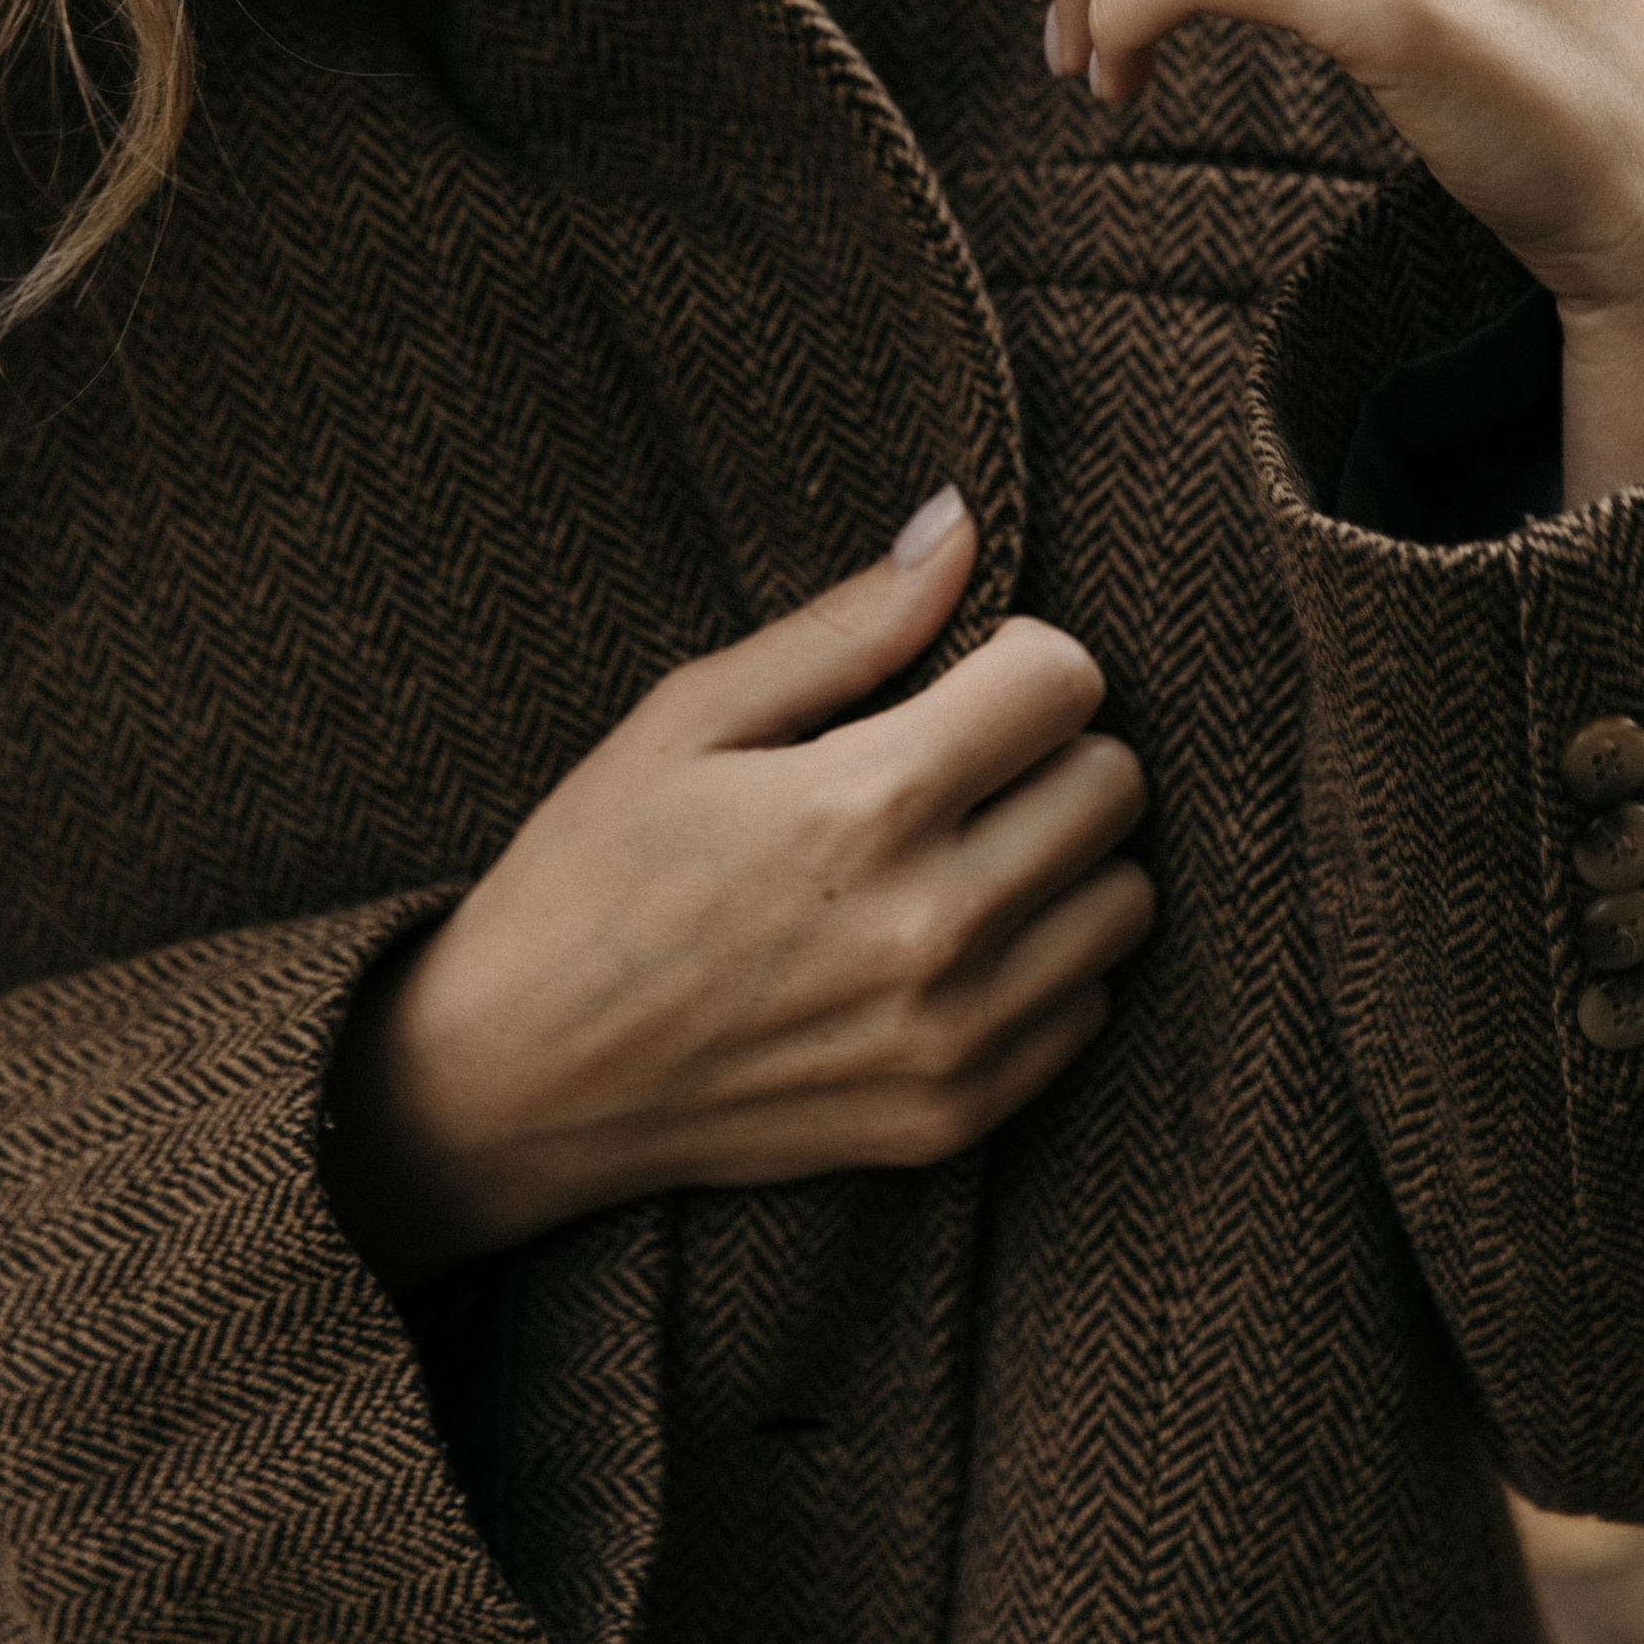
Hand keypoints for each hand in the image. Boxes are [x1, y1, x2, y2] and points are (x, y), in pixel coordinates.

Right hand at [321, 492, 1151, 1290]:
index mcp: (864, 804)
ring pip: (1124, 900)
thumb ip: (846, 625)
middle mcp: (933, 927)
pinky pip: (1087, 1009)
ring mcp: (952, 1038)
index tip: (960, 676)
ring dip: (1060, 858)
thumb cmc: (590, 874)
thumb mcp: (688, 717)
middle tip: (954, 761)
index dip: (1018, 656)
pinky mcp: (954, 1118)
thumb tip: (957, 525)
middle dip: (1048, 747)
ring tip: (955, 850)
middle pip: (1113, 785)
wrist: (519, 1083)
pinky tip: (943, 944)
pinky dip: (1041, 963)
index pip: (1067, 681)